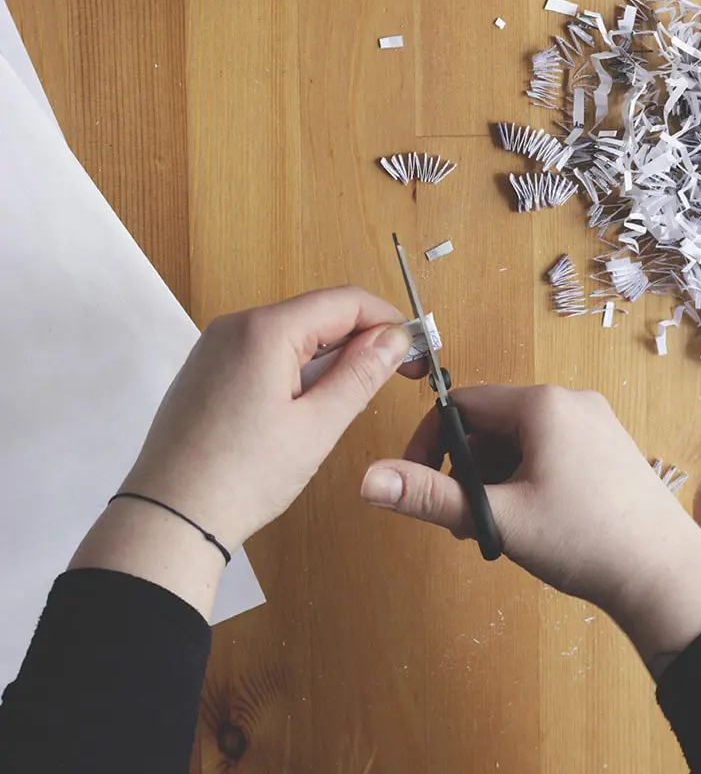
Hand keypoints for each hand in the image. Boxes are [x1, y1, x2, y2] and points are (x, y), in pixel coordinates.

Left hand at [71, 287, 415, 617]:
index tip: (415, 351)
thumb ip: (360, 373)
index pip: (344, 300)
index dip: (387, 320)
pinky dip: (294, 367)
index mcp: (265, 330)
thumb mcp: (317, 426)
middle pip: (316, 312)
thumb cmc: (243, 477)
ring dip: (328, 354)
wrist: (167, 518)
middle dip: (360, 338)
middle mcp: (235, 325)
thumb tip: (394, 337)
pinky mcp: (204, 371)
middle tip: (394, 377)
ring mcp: (214, 347)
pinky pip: (261, 352)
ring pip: (289, 333)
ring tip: (352, 397)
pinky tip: (305, 406)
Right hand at [361, 385, 700, 674]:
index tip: (419, 484)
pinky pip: (550, 450)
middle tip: (463, 521)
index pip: (463, 405)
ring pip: (520, 441)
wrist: (667, 578)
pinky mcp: (609, 448)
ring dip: (496, 479)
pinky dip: (528, 479)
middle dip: (468, 470)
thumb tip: (368, 480)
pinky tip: (531, 522)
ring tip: (498, 529)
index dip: (432, 443)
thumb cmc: (583, 541)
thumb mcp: (498, 518)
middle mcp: (570, 401)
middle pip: (492, 424)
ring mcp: (595, 423)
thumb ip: (430, 496)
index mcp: (542, 405)